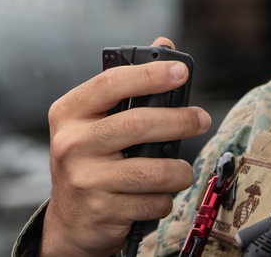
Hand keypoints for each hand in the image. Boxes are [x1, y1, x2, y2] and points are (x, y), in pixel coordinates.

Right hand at [39, 37, 211, 256]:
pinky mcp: (102, 210)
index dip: (149, 75)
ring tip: (182, 170)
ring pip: (153, 170)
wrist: (69, 224)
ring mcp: (84, 179)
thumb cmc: (90, 161)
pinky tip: (156, 196)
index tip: (181, 71)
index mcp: (68, 112)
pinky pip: (153, 201)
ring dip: (179, 171)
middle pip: (137, 124)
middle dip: (179, 120)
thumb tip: (164, 45)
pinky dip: (164, 199)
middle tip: (202, 119)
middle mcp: (70, 143)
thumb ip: (128, 86)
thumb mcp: (96, 121)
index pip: (111, 83)